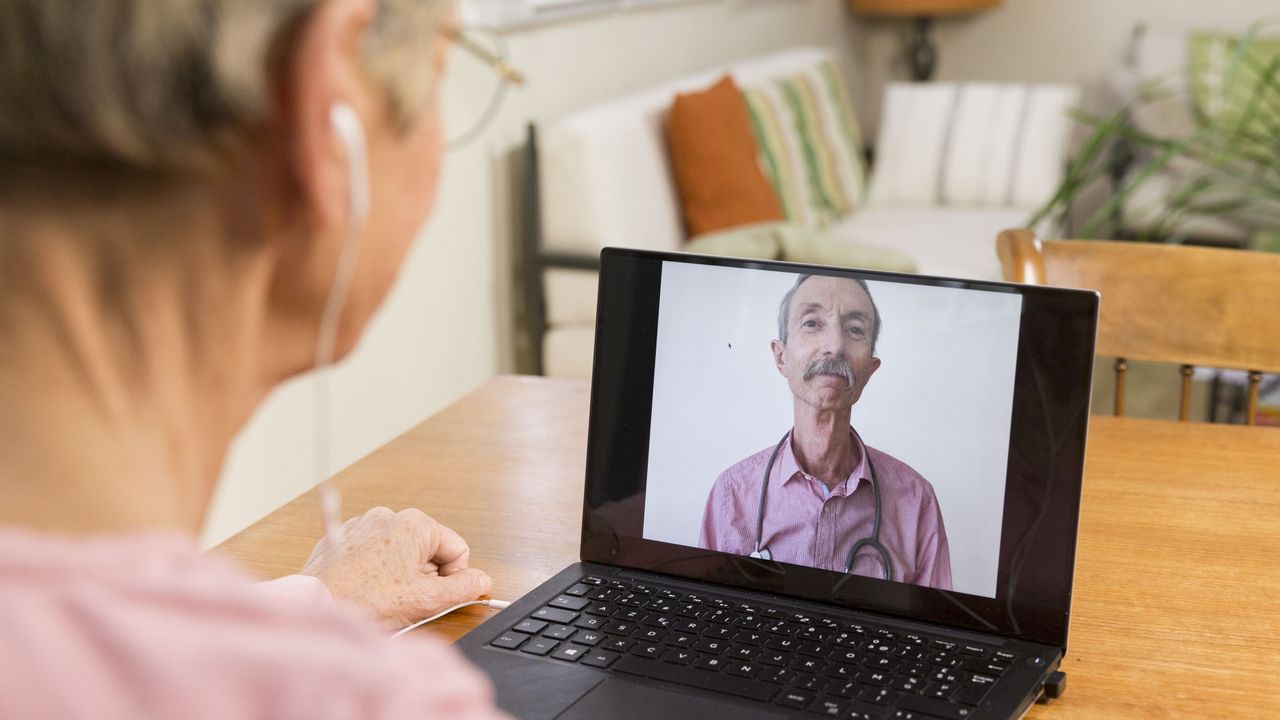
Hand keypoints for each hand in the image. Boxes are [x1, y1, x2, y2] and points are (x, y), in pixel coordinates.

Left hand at [299, 506, 492, 627]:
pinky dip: (373, 570)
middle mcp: (387, 516)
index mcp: (414, 523)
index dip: (452, 577)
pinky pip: (372, 553)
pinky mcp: (340, 538)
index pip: (457, 549)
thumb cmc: (365, 602)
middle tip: (404, 599)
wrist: (316, 607)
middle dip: (423, 575)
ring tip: (381, 596)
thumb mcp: (426, 600)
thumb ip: (463, 588)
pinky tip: (364, 589)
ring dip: (399, 574)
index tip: (433, 595)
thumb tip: (481, 581)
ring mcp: (361, 525)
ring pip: (400, 552)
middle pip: (428, 549)